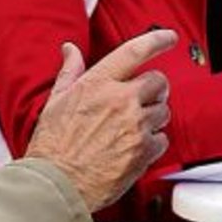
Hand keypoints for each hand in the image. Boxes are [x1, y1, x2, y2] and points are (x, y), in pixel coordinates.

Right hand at [26, 29, 174, 212]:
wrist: (57, 183)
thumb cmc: (52, 146)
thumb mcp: (55, 101)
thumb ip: (70, 71)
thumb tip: (70, 50)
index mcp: (98, 84)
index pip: (135, 51)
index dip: (157, 40)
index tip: (169, 37)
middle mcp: (120, 101)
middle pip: (159, 81)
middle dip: (155, 88)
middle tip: (144, 97)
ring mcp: (134, 126)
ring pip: (163, 111)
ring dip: (154, 116)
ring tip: (133, 127)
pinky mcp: (143, 151)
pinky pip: (163, 139)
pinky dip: (153, 142)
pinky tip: (135, 146)